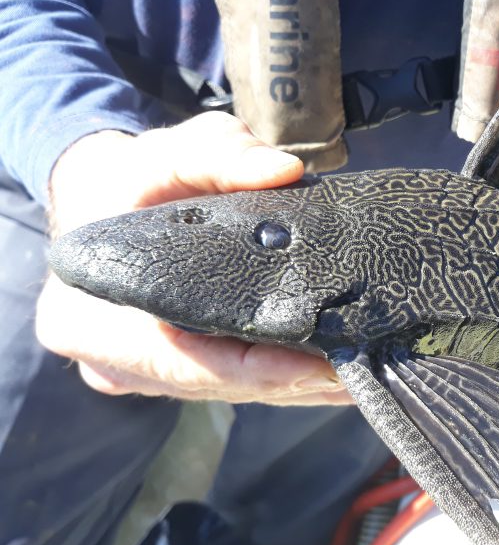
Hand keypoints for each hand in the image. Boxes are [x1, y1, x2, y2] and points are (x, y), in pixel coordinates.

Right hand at [37, 112, 350, 404]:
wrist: (98, 199)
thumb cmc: (129, 179)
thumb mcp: (164, 153)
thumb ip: (219, 154)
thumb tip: (284, 170)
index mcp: (87, 321)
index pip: (185, 364)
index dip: (259, 371)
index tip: (325, 368)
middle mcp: (112, 363)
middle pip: (219, 384)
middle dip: (294, 383)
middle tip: (364, 374)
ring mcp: (144, 376)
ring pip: (233, 391)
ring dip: (299, 388)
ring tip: (365, 377)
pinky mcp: (175, 373)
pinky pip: (235, 382)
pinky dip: (286, 380)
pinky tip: (341, 377)